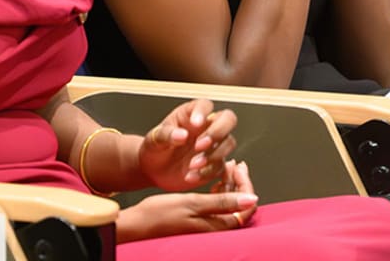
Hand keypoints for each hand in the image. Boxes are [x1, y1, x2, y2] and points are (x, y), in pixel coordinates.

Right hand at [115, 171, 257, 242]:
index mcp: (218, 226)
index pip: (247, 207)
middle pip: (240, 204)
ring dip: (229, 183)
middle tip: (234, 163)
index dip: (246, 185)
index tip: (239, 167)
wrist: (138, 223)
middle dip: (239, 181)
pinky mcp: (199, 220)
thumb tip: (251, 200)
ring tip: (224, 166)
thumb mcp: (193, 203)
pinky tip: (213, 178)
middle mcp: (216, 227)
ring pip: (229, 202)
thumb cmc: (161, 214)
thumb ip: (222, 202)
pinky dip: (218, 189)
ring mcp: (208, 224)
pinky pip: (217, 204)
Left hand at [138, 99, 237, 191]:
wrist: (153, 171)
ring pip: (229, 143)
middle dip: (218, 132)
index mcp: (191, 114)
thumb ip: (166, 134)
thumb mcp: (154, 139)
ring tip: (192, 165)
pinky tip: (191, 176)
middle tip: (200, 145)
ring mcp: (213, 146)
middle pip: (228, 119)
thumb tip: (181, 134)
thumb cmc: (155, 148)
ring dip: (214, 154)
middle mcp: (206, 127)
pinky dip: (208, 172)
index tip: (195, 123)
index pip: (205, 105)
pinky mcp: (214, 165)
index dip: (203, 112)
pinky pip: (221, 167)